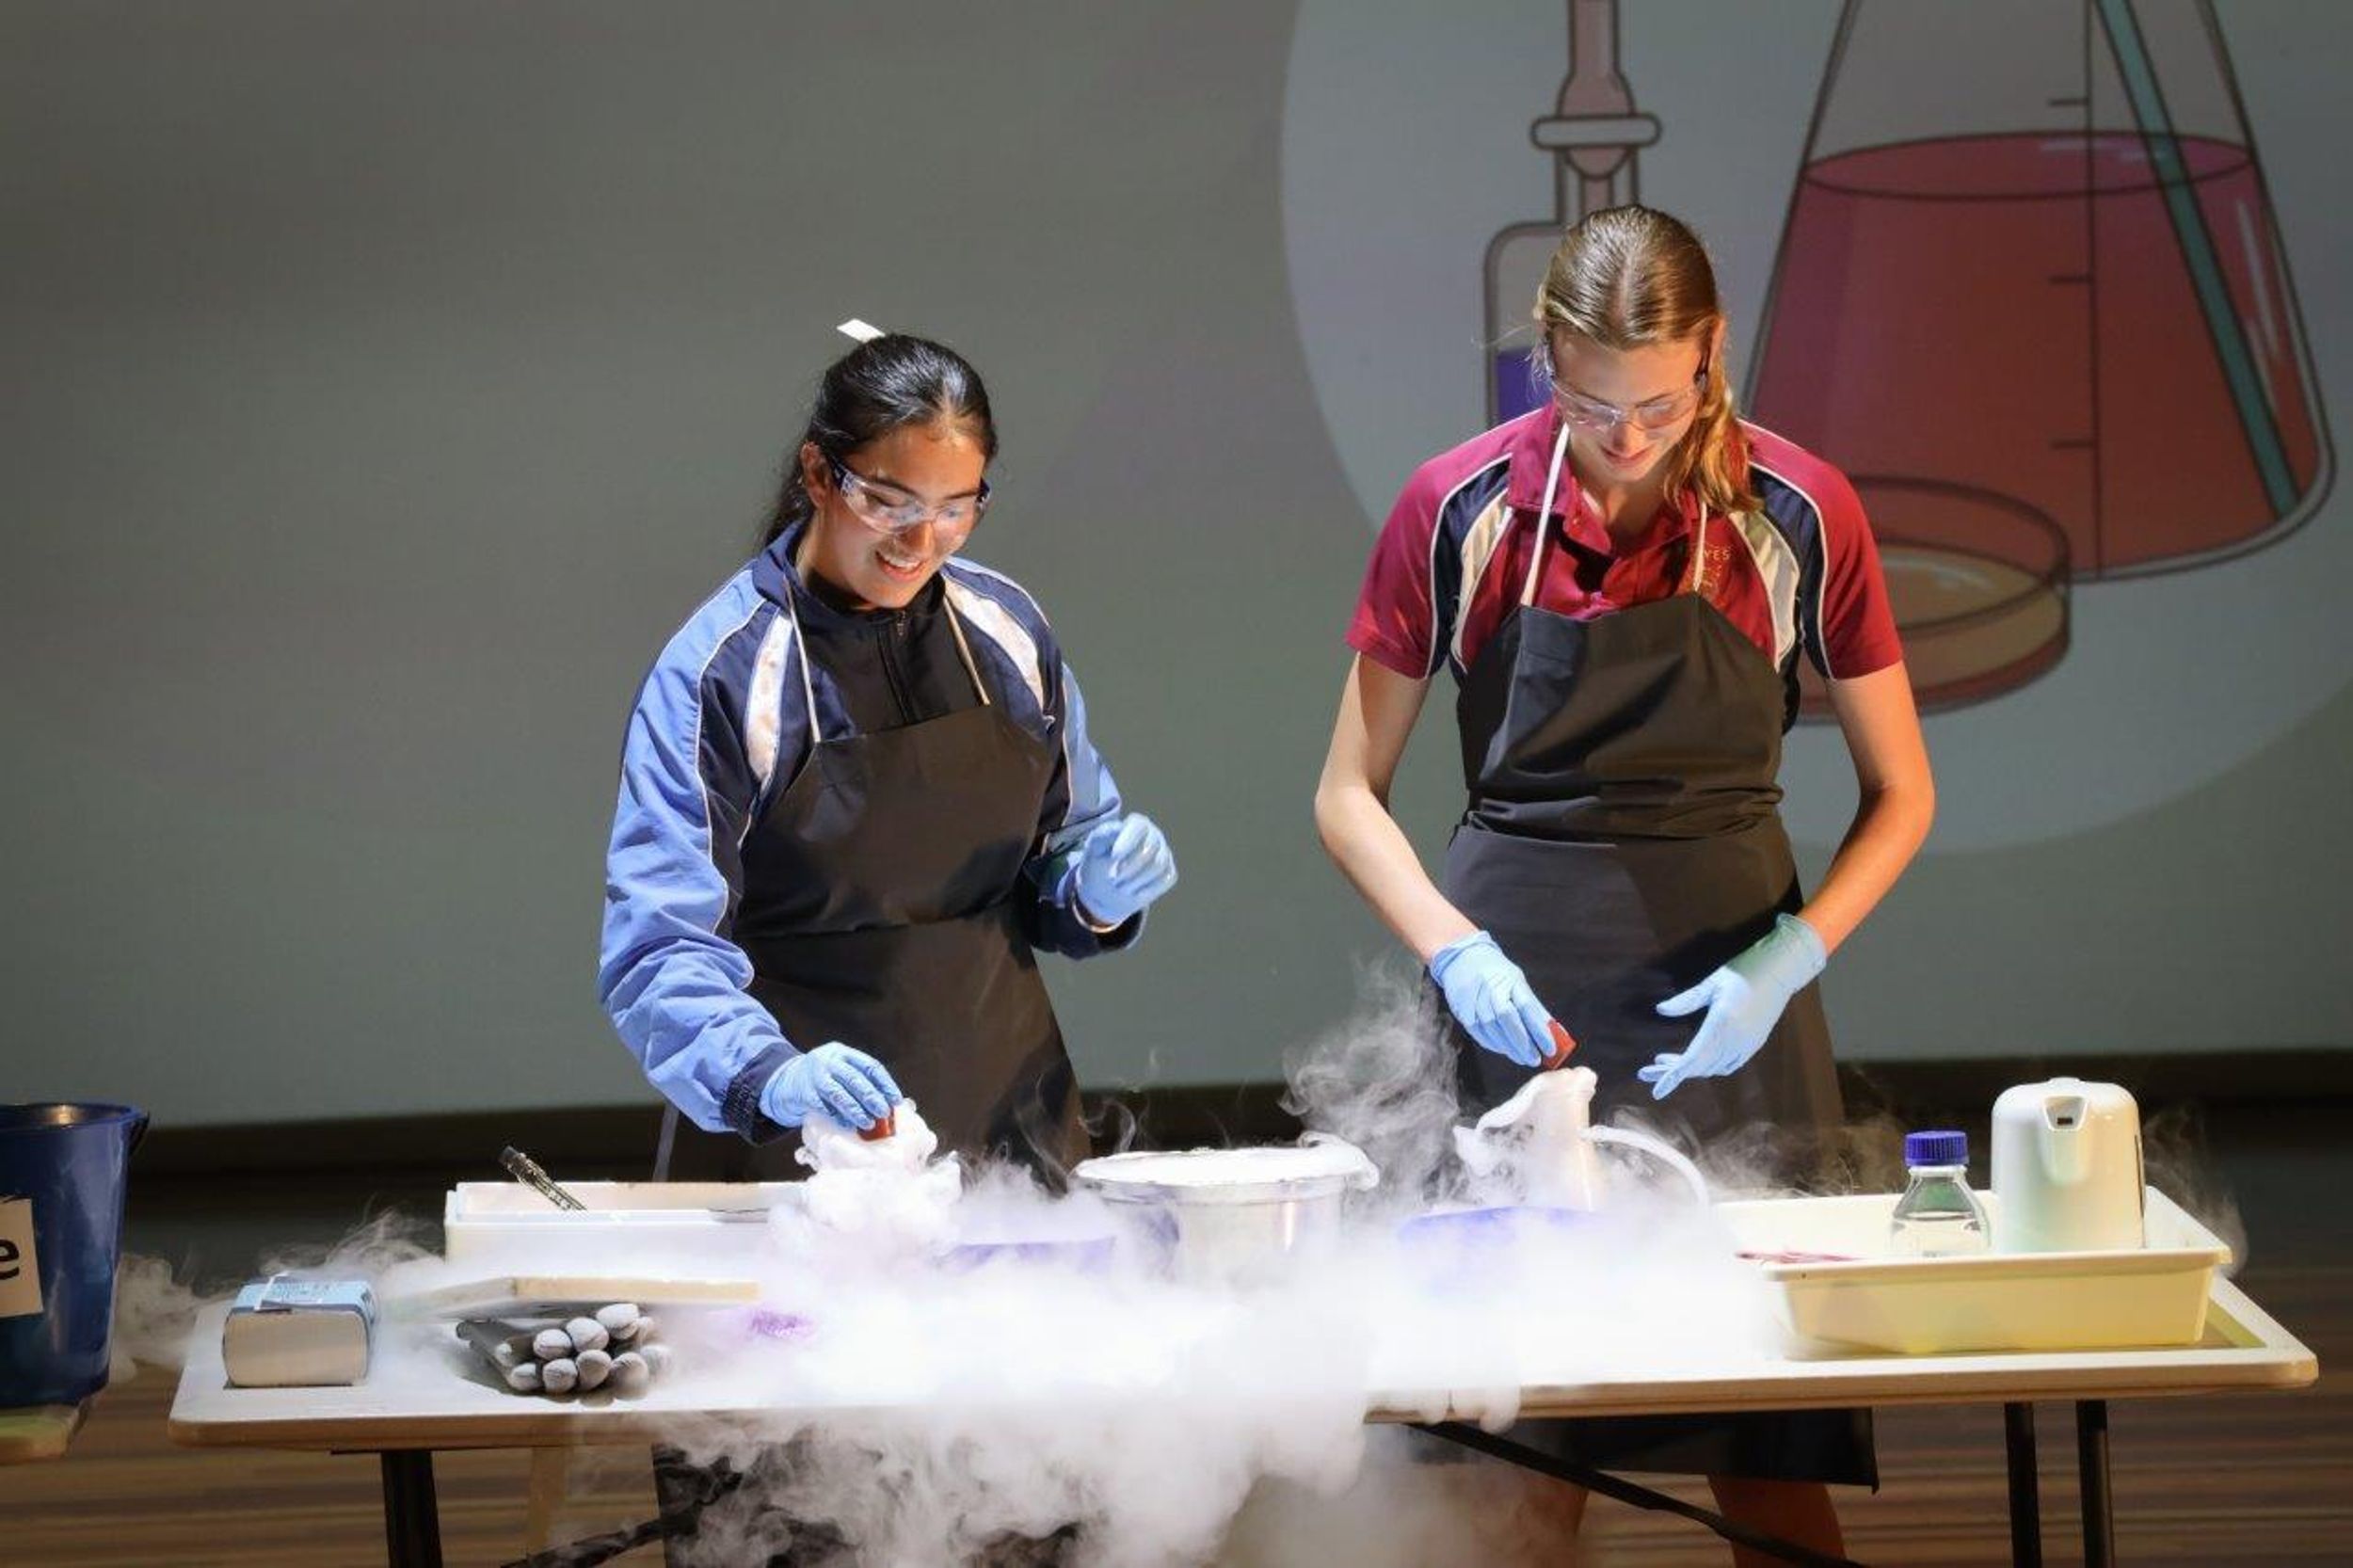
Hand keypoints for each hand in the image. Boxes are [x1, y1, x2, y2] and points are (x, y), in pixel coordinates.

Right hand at [761, 1042, 901, 1129]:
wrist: (787, 1079)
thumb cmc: (824, 1077)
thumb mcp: (840, 1068)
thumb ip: (859, 1080)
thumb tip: (887, 1103)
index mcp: (843, 1053)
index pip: (869, 1066)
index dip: (885, 1084)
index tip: (895, 1100)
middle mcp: (829, 1061)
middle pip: (855, 1079)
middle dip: (872, 1097)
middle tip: (884, 1113)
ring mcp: (816, 1076)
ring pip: (839, 1094)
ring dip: (856, 1110)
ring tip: (869, 1123)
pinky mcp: (805, 1093)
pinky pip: (824, 1107)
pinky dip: (838, 1117)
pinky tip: (848, 1124)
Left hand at [1072, 813, 1176, 926]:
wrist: (1104, 889)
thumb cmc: (1098, 862)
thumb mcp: (1095, 848)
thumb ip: (1104, 835)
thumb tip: (1118, 828)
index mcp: (1136, 824)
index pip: (1139, 827)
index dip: (1128, 840)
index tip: (1114, 857)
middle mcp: (1154, 835)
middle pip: (1149, 849)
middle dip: (1129, 867)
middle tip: (1113, 878)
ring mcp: (1164, 854)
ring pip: (1159, 865)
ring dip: (1136, 880)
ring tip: (1120, 887)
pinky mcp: (1169, 872)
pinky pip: (1166, 879)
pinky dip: (1147, 889)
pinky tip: (1133, 892)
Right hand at [1429, 931, 1552, 1067]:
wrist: (1462, 958)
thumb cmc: (1497, 973)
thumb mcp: (1518, 982)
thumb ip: (1534, 1008)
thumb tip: (1555, 1034)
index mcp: (1511, 980)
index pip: (1527, 1008)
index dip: (1539, 1031)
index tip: (1550, 1049)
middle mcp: (1491, 988)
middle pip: (1507, 1019)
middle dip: (1523, 1044)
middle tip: (1535, 1059)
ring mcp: (1474, 998)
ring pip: (1491, 1028)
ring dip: (1508, 1047)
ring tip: (1522, 1058)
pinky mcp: (1462, 1009)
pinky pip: (1478, 1032)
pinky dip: (1493, 1044)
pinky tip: (1503, 1050)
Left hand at [1639, 914, 1826, 1099]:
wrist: (1779, 971)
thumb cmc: (1743, 971)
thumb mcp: (1711, 983)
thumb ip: (1686, 1000)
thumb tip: (1661, 1010)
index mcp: (1721, 1025)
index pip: (1693, 1060)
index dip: (1672, 1077)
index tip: (1656, 1091)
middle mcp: (1735, 1041)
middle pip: (1700, 1067)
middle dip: (1672, 1072)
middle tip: (1646, 1071)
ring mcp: (1748, 1045)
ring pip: (1713, 1068)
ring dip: (1689, 1068)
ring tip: (1664, 1060)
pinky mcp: (1755, 1044)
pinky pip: (1728, 1065)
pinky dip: (1709, 1066)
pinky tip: (1696, 1058)